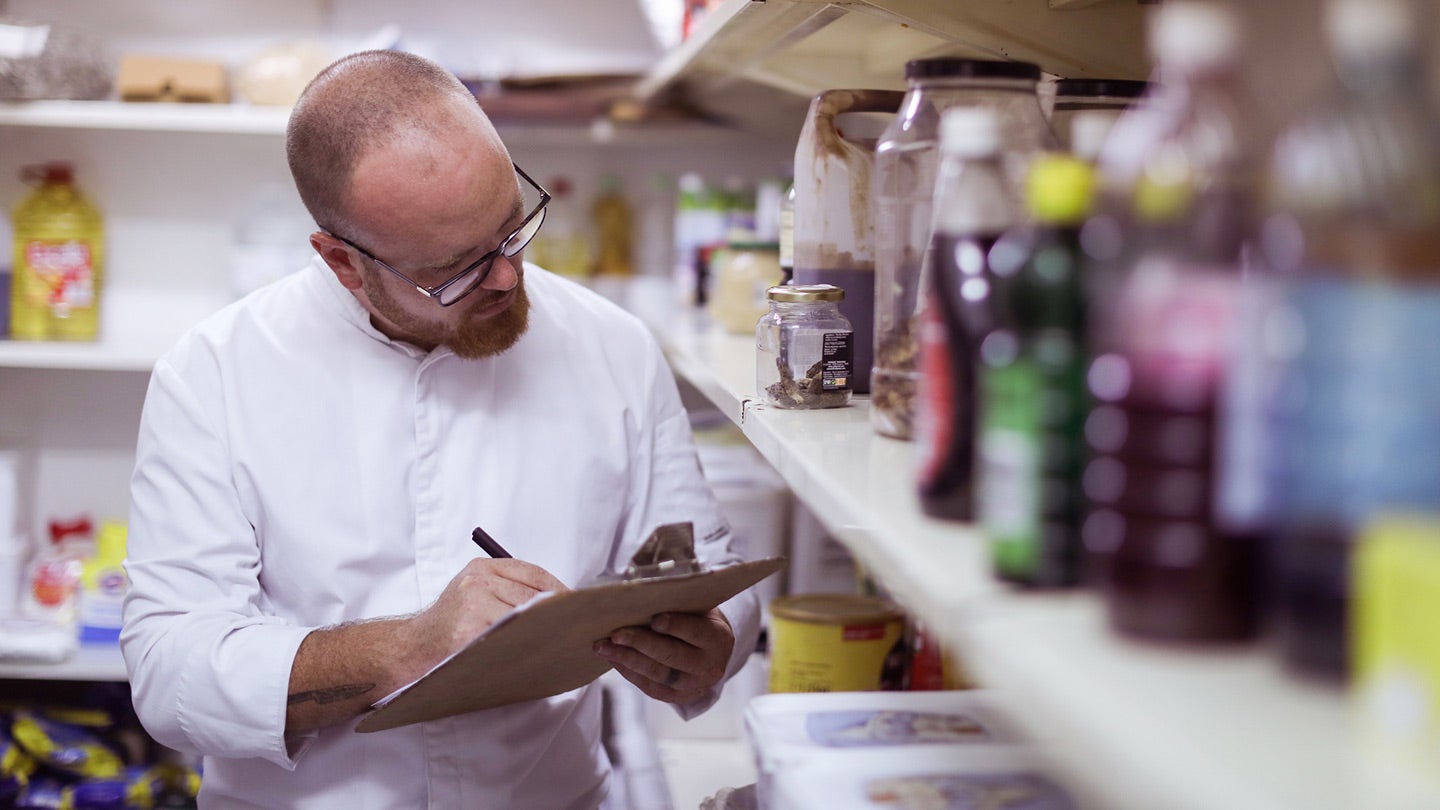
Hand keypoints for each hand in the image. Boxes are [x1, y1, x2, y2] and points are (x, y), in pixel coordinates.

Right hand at [408, 558, 565, 672]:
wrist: (414, 646)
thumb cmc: (451, 622)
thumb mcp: (475, 591)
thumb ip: (509, 588)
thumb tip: (559, 601)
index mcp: (481, 568)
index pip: (534, 574)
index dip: (559, 590)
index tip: (576, 605)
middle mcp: (477, 581)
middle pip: (533, 596)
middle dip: (556, 613)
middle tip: (576, 626)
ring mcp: (473, 605)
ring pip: (524, 616)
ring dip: (545, 630)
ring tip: (560, 639)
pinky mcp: (470, 631)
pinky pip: (509, 637)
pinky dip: (525, 644)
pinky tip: (536, 650)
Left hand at [594, 608, 734, 704]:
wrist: (713, 653)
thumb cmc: (699, 620)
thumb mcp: (700, 608)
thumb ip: (679, 602)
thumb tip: (642, 591)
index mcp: (719, 639)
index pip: (697, 632)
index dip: (676, 626)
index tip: (654, 619)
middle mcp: (710, 666)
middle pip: (672, 656)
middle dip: (641, 644)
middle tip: (615, 633)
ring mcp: (693, 686)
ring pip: (657, 674)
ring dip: (627, 659)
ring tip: (603, 646)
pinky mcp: (676, 697)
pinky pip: (650, 686)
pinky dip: (628, 672)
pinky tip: (612, 658)